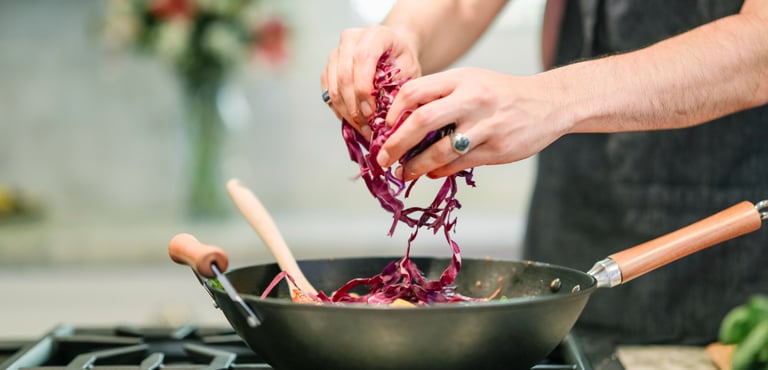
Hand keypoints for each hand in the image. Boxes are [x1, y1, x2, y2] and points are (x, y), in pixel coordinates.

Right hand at [321, 24, 421, 136]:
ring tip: (362, 128)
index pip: (363, 58)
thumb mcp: (410, 71)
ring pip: (333, 86)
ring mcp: (336, 53)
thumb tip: (387, 117)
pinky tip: (353, 121)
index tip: (371, 112)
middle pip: (344, 75)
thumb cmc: (402, 60)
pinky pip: (328, 93)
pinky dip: (339, 110)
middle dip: (354, 106)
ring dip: (346, 112)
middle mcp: (351, 39)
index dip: (364, 88)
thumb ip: (398, 88)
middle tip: (366, 127)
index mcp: (375, 34)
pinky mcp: (328, 68)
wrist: (393, 51)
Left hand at [376, 67, 570, 179]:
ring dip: (416, 165)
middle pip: (421, 121)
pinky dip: (440, 171)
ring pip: (439, 150)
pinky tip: (431, 173)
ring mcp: (485, 125)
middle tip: (383, 158)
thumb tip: (403, 122)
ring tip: (404, 172)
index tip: (384, 128)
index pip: (414, 91)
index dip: (393, 112)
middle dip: (395, 143)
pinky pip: (459, 163)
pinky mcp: (496, 149)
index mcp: (461, 79)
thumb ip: (441, 95)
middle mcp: (472, 99)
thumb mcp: (471, 81)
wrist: (548, 104)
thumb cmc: (502, 94)